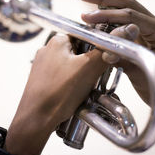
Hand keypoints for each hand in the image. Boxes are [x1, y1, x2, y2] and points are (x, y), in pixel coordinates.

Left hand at [5, 34, 106, 154]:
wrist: (36, 119)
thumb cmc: (58, 93)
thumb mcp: (89, 68)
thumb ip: (105, 51)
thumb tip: (118, 37)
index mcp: (57, 40)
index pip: (85, 35)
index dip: (98, 48)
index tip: (102, 60)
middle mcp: (48, 50)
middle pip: (79, 51)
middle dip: (90, 65)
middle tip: (93, 78)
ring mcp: (43, 66)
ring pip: (72, 66)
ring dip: (82, 76)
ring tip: (82, 89)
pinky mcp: (42, 80)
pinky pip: (64, 78)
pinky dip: (71, 85)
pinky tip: (73, 96)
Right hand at [77, 0, 154, 65]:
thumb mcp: (143, 74)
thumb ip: (124, 60)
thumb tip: (104, 51)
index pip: (131, 16)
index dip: (107, 15)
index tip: (87, 18)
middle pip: (128, 4)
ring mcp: (152, 28)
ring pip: (126, 8)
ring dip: (105, 3)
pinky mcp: (144, 34)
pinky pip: (125, 20)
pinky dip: (109, 16)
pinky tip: (95, 14)